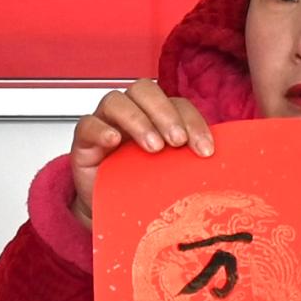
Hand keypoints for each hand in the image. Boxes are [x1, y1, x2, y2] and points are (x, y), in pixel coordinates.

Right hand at [66, 78, 214, 220]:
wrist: (109, 209)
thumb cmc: (140, 187)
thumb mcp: (170, 173)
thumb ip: (187, 161)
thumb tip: (216, 165)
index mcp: (157, 117)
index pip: (177, 104)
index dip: (193, 121)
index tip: (205, 149)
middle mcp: (131, 113)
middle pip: (145, 91)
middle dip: (165, 114)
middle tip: (177, 142)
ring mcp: (105, 123)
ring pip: (117, 102)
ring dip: (138, 120)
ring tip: (153, 147)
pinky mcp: (83, 140)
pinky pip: (88, 124)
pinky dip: (101, 129)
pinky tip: (113, 141)